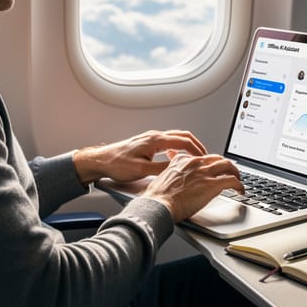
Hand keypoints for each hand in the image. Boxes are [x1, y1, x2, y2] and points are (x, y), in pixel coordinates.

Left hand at [72, 130, 207, 184]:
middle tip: (205, 156)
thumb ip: (162, 169)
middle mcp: (154, 136)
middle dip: (196, 145)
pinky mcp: (147, 143)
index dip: (197, 150)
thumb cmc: (117, 164)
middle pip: (183, 136)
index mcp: (156, 140)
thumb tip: (179, 170)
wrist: (101, 160)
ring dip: (187, 146)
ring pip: (176, 138)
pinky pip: (168, 141)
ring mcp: (151, 138)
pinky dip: (178, 147)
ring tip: (194, 157)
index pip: (184, 141)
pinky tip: (176, 158)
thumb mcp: (142, 170)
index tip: (205, 158)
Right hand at [141, 153, 243, 221]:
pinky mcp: (212, 184)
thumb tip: (175, 176)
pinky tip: (240, 191)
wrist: (158, 205)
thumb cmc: (158, 197)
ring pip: (228, 166)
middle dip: (226, 165)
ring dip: (235, 172)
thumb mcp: (162, 177)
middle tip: (230, 172)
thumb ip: (172, 172)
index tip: (214, 169)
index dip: (211, 163)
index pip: (202, 157)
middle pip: (217, 158)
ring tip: (238, 180)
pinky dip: (239, 185)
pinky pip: (232, 181)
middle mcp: (195, 163)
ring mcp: (204, 172)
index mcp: (183, 160)